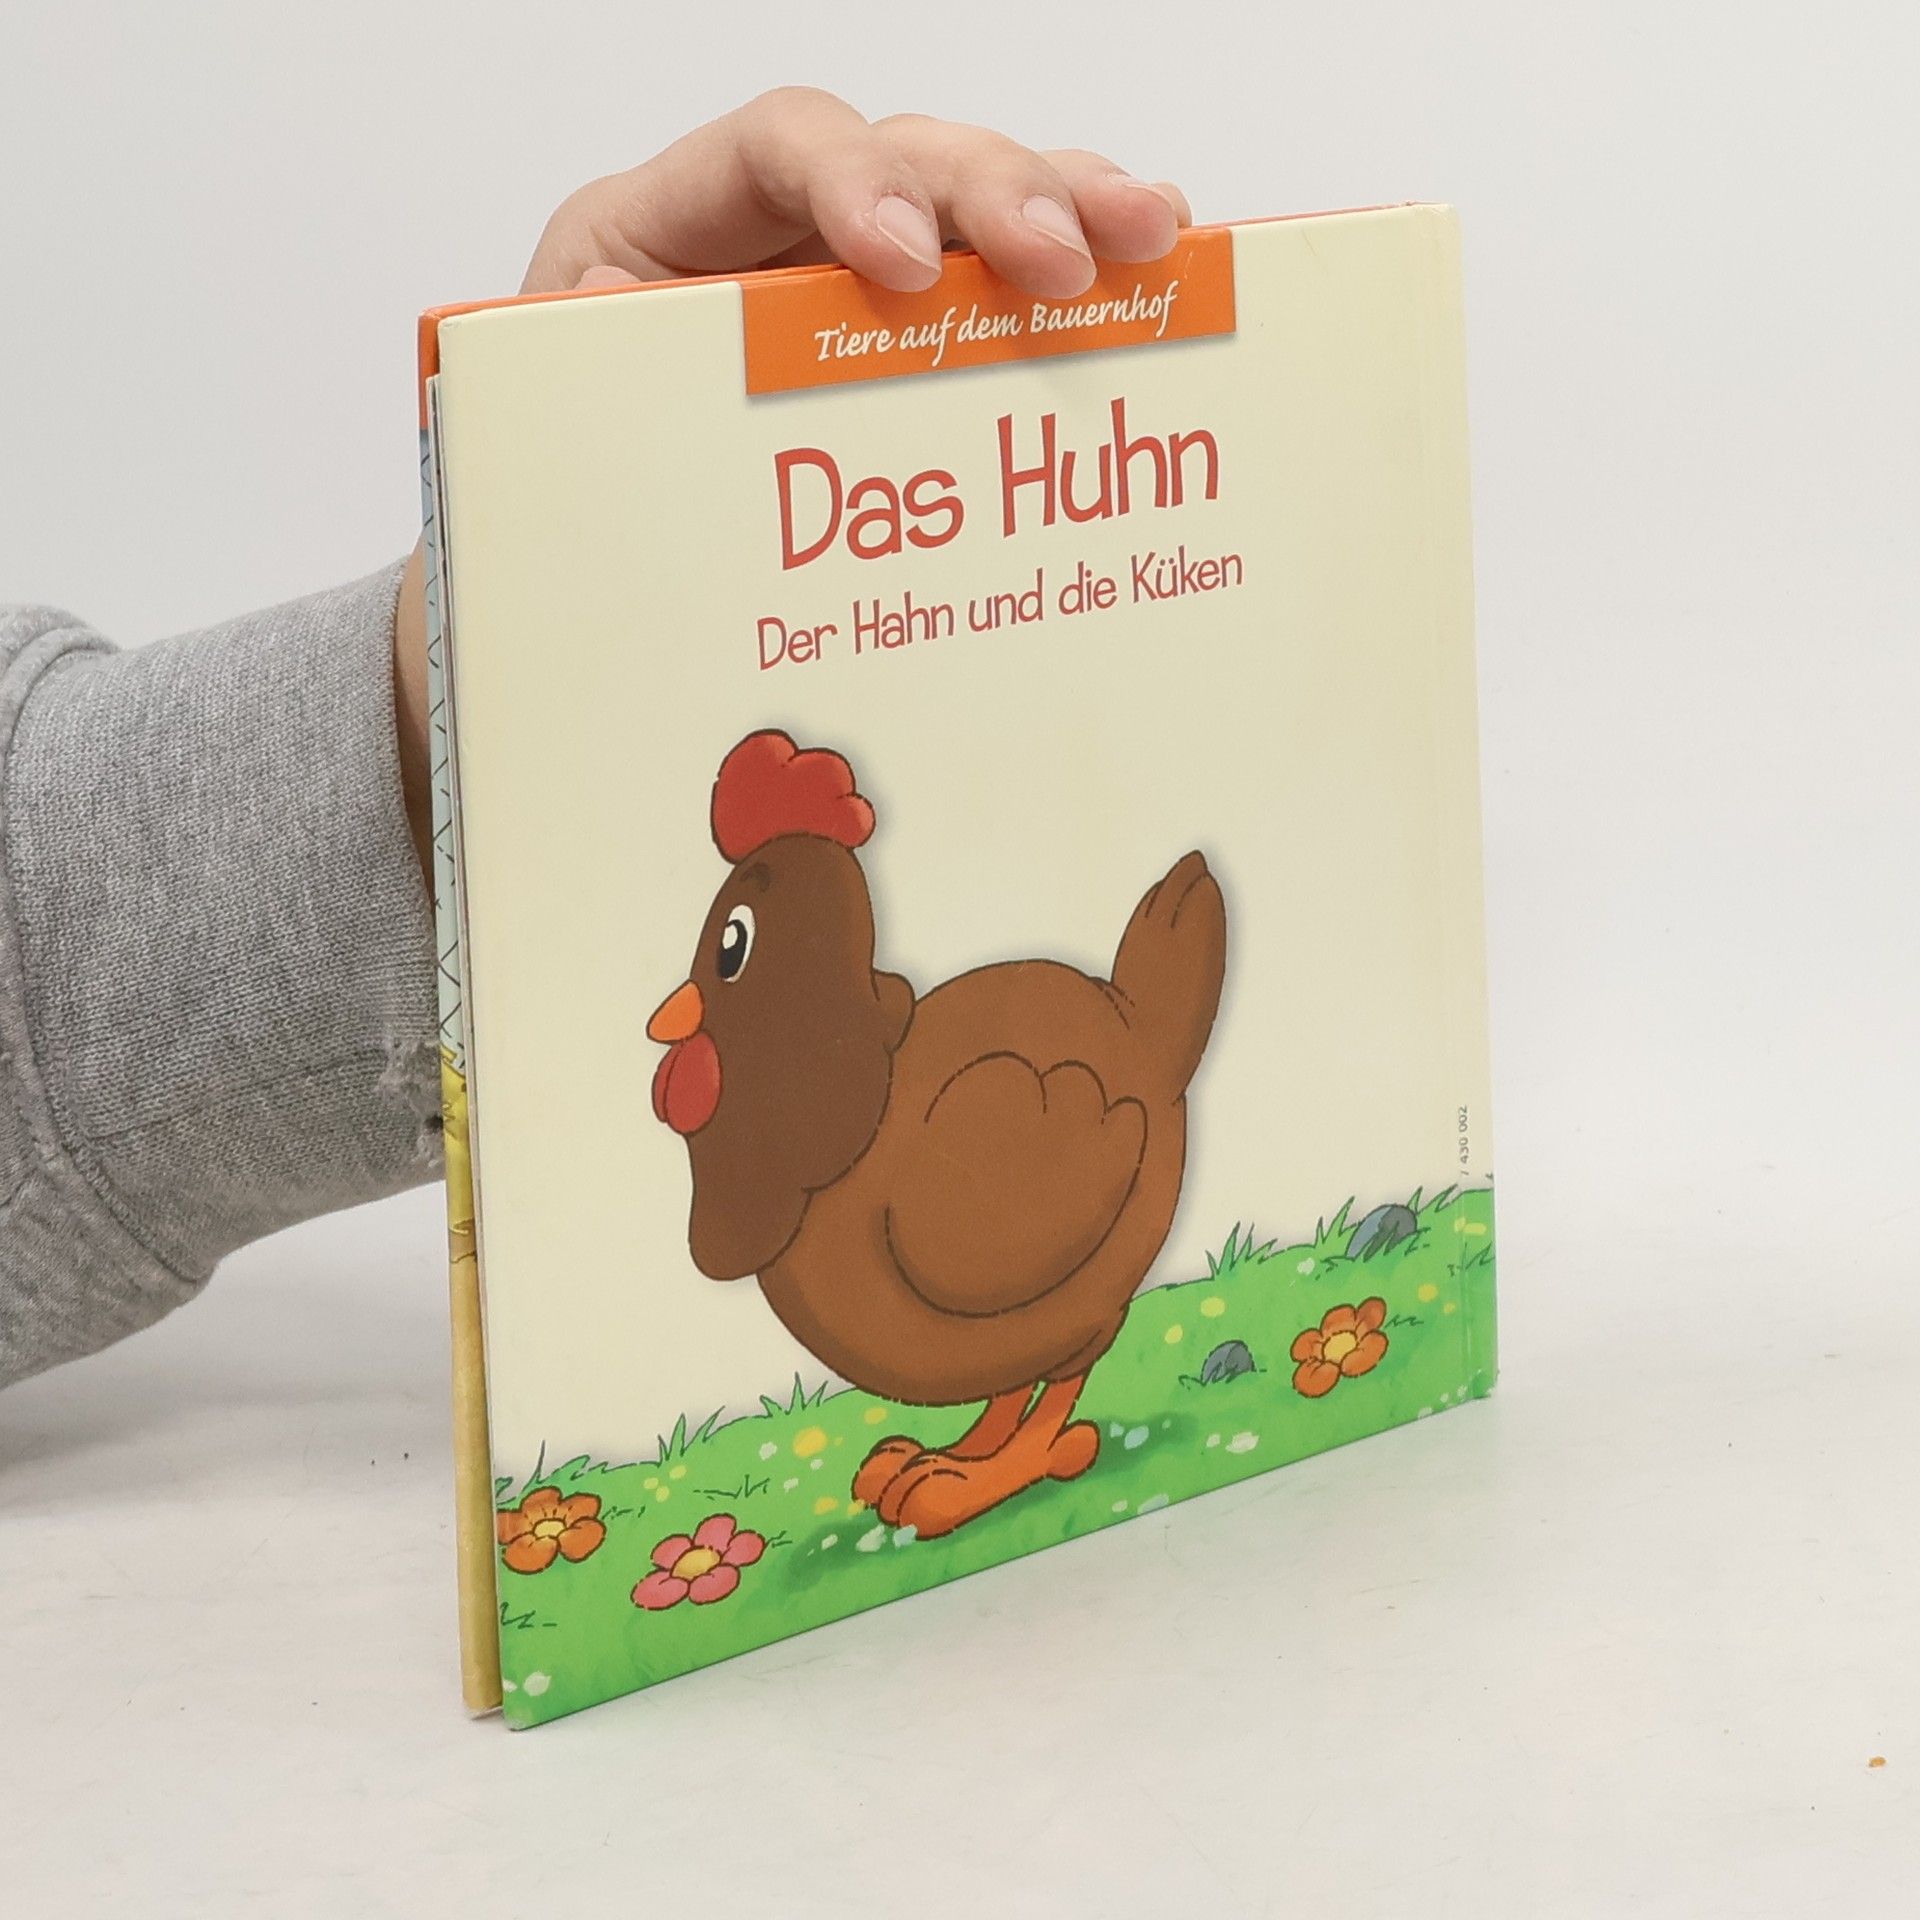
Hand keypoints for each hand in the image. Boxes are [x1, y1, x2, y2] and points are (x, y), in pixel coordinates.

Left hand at [392, 89, 1192, 875]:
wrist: (567, 569)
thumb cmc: (567, 504)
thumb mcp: (568, 456)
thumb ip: (601, 410)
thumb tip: (630, 347)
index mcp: (661, 231)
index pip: (771, 148)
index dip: (850, 183)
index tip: (908, 263)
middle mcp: (771, 234)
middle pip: (905, 156)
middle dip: (997, 194)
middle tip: (1070, 263)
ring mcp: (851, 281)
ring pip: (975, 203)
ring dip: (1072, 208)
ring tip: (1155, 239)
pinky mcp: (912, 346)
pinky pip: (1005, 285)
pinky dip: (1082, 275)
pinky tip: (1157, 269)